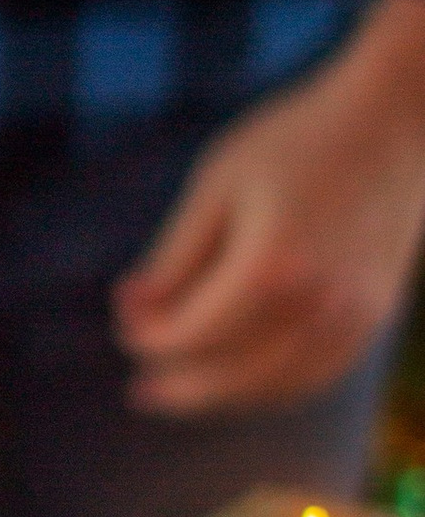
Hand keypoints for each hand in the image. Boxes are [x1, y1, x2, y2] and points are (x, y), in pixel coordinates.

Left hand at [113, 0, 424, 415]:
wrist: (392, 120)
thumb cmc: (295, 140)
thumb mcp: (217, 186)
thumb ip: (174, 257)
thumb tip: (130, 308)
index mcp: (270, 267)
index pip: (192, 334)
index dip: (149, 336)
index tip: (125, 318)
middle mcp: (318, 304)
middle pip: (232, 376)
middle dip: (180, 386)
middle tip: (141, 391)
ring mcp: (355, 316)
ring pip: (277, 386)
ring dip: (225, 395)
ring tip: (183, 392)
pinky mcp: (376, 314)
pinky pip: (317, 374)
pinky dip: (272, 385)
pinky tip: (241, 379)